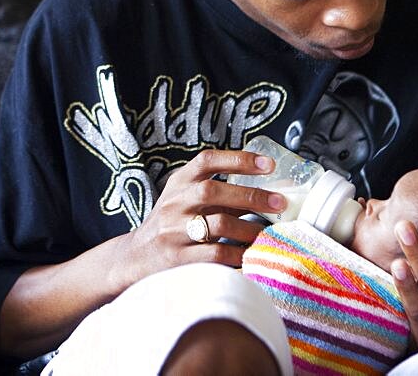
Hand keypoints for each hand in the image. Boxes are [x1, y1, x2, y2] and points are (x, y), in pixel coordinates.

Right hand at [117, 148, 285, 287]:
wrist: (137, 256)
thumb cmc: (172, 224)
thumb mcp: (186, 199)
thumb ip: (218, 193)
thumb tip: (270, 192)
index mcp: (179, 182)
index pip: (206, 161)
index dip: (238, 159)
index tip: (269, 164)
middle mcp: (174, 203)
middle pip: (213, 191)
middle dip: (251, 196)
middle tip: (280, 202)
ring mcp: (174, 231)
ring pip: (218, 225)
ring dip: (249, 229)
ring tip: (266, 233)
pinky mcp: (178, 258)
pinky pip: (215, 255)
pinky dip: (238, 254)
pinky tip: (250, 254)